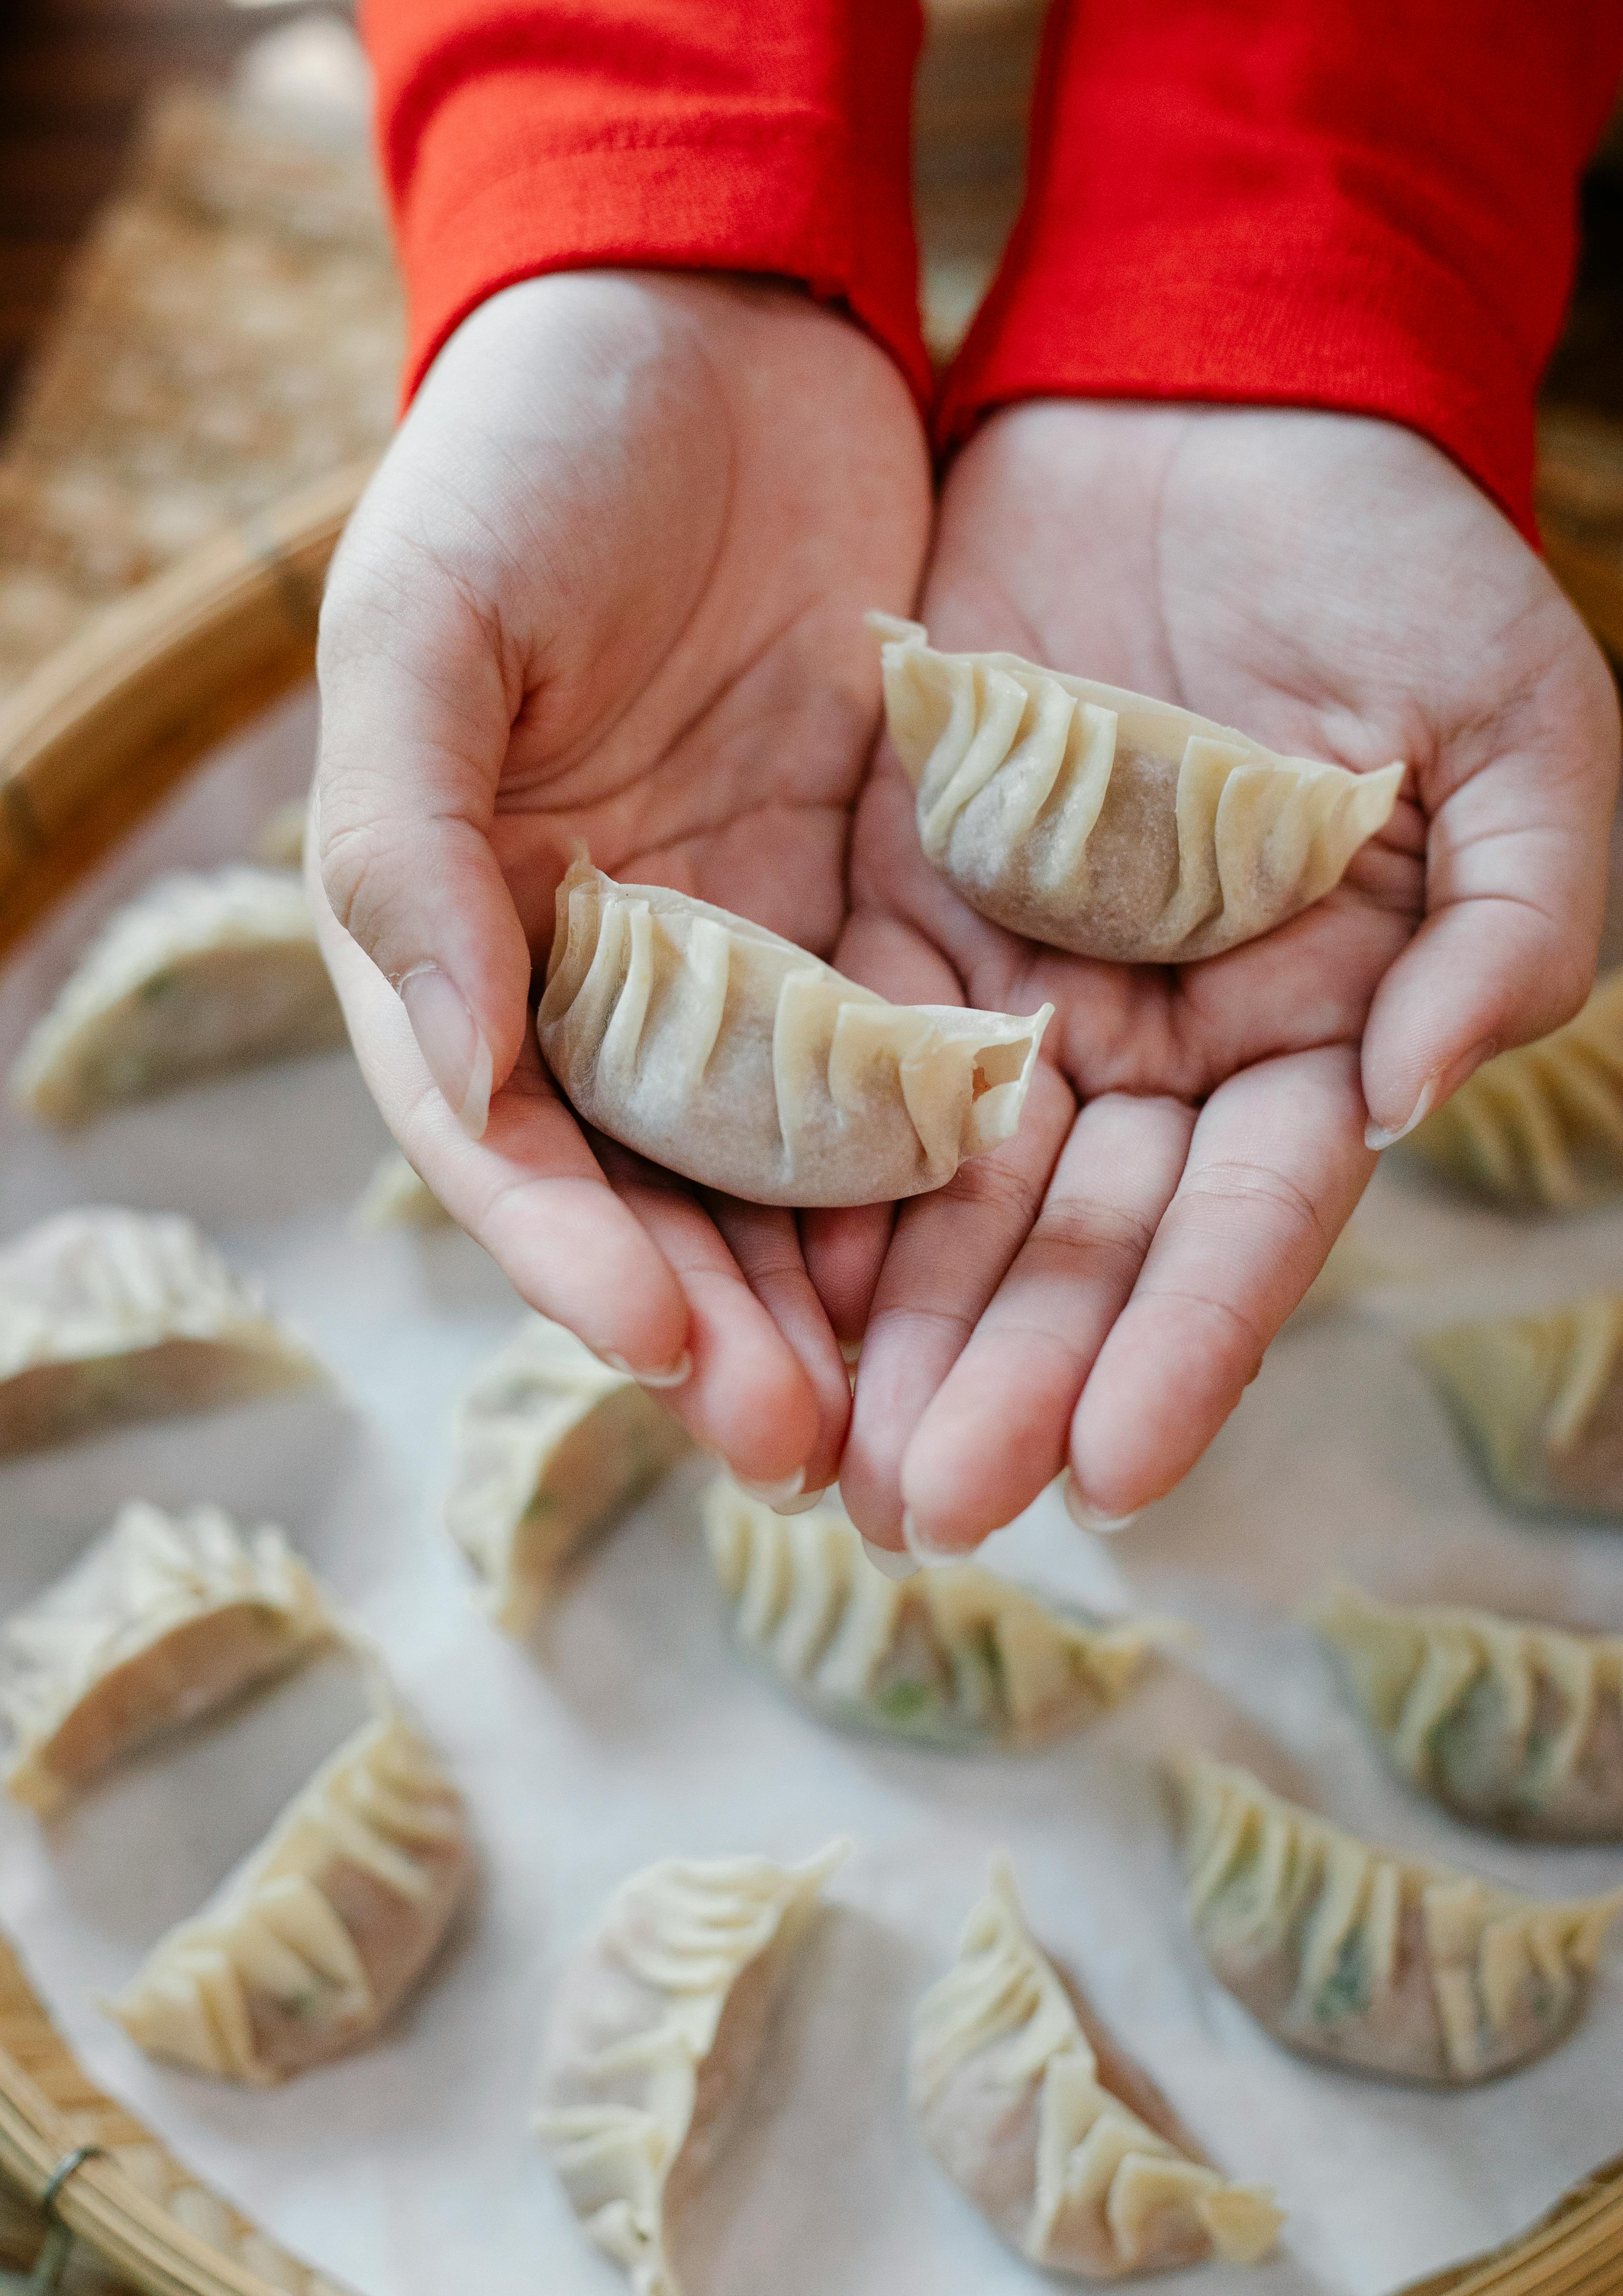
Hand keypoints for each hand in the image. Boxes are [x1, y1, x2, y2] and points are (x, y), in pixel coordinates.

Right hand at [313, 271, 929, 1494]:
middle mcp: (611, 985)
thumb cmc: (524, 463)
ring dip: (862, 1302)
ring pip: (806, 1172)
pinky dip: (963, 1166)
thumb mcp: (424, 627)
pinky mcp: (884, 911)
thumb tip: (454, 1053)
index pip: (512, 1144)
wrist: (709, 335)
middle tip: (819, 1458)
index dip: (578, 1257)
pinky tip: (1020, 1253)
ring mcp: (754, 960)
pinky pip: (925, 1064)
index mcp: (471, 944)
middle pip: (668, 1200)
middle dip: (740, 1333)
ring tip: (925, 1425)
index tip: (662, 1350)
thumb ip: (407, 842)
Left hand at [823, 402, 1619, 1557]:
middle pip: (1081, 1244)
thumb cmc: (1392, 557)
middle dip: (1012, 1379)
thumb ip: (1512, 917)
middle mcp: (1160, 1047)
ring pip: (951, 1195)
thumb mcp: (1513, 721)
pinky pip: (840, 1071)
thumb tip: (1418, 1092)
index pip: (1245, 1221)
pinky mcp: (896, 921)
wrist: (1201, 408)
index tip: (1116, 1475)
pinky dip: (804, 1179)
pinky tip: (755, 1286)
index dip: (1186, 1345)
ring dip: (894, 1329)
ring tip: (825, 1462)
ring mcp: (1023, 993)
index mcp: (1313, 1026)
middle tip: (930, 1513)